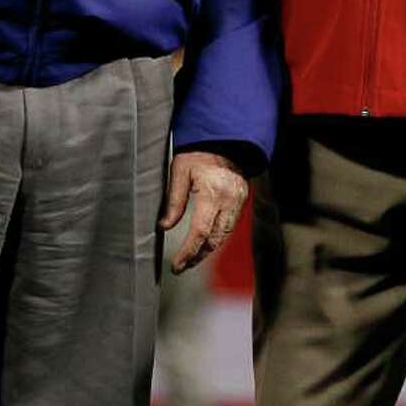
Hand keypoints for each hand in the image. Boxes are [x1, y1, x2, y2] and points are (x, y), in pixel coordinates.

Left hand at [159, 149, 248, 273]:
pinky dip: (217, 238)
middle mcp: (229, 201)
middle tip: (181, 266)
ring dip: (208, 251)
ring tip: (191, 259)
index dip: (188, 253)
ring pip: (224, 236)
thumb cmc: (199, 152)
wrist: (225, 138)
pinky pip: (230, 227)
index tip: (176, 265)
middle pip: (214, 240)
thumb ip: (174, 201)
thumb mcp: (180, 171)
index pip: (200, 233)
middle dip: (197, 256)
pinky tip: (205, 243)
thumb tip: (163, 227)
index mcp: (212, 193)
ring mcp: (238, 201)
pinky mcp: (242, 201)